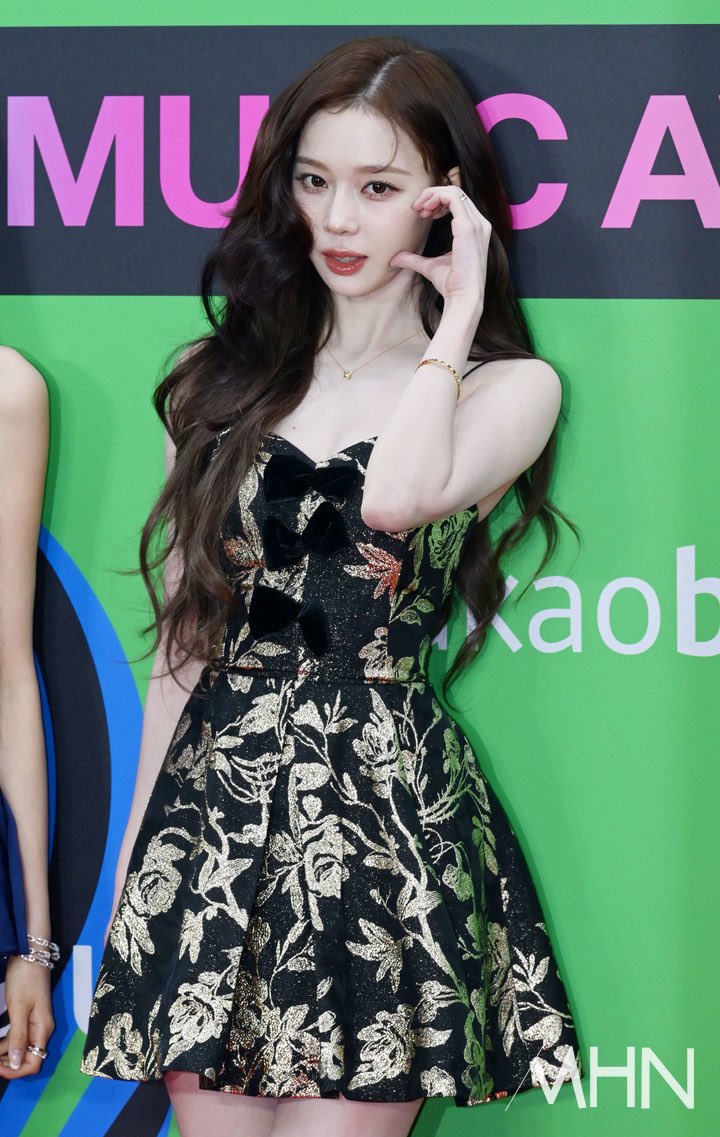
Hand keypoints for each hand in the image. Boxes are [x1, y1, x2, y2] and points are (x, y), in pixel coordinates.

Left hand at [0, 956, 53, 1077]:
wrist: (31, 954)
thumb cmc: (25, 979)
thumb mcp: (19, 1007)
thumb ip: (18, 1036)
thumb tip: (15, 1063)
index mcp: (43, 1029)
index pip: (34, 1062)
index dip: (16, 1070)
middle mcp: (42, 1029)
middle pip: (28, 1058)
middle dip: (8, 1064)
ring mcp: (36, 1023)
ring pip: (22, 1049)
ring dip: (5, 1054)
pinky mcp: (29, 1017)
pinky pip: (19, 1038)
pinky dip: (7, 1043)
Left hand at [390, 184, 490, 315]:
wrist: (463, 297)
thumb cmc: (451, 284)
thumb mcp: (429, 267)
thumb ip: (413, 259)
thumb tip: (395, 259)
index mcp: (475, 229)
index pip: (458, 202)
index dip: (438, 201)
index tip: (421, 213)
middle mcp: (480, 223)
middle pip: (456, 192)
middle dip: (433, 196)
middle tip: (417, 209)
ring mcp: (476, 224)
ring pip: (454, 191)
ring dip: (433, 195)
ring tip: (419, 209)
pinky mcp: (468, 227)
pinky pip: (453, 198)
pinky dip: (436, 198)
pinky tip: (425, 211)